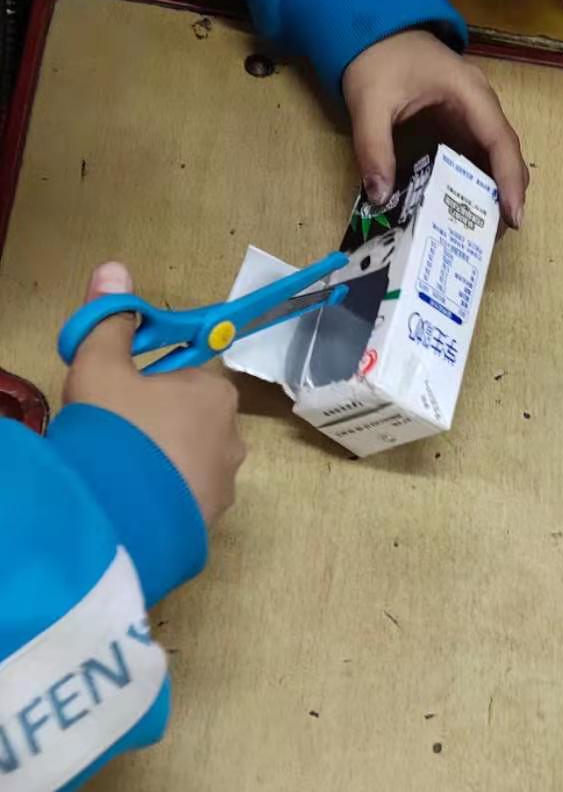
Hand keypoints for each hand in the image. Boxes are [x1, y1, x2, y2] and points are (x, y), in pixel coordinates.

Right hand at [63, 262, 245, 527]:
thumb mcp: (101, 365)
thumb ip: (110, 320)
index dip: (150, 382)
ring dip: (160, 462)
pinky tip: (131, 500)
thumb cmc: (115, 428)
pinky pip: (183, 497)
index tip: (121, 394)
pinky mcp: (209, 522)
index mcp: (215, 392)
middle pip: (190, 418)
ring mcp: (224, 484)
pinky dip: (162, 496)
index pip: (187, 376)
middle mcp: (233, 436)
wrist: (118, 515)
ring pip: (189, 460)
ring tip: (120, 470)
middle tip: (113, 432)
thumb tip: (115, 269)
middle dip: (156, 422)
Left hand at [343, 29, 528, 225]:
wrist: (375, 29)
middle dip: (506, 194)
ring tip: (479, 231)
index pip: (500, 141)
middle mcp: (481, 104)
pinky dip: (473, 183)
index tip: (512, 216)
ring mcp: (473, 114)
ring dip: (491, 193)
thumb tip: (379, 196)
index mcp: (470, 92)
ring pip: (495, 159)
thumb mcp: (369, 102)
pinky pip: (475, 157)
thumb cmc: (378, 58)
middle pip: (506, 154)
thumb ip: (373, 147)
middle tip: (493, 236)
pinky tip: (460, 208)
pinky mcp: (460, 124)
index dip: (509, 180)